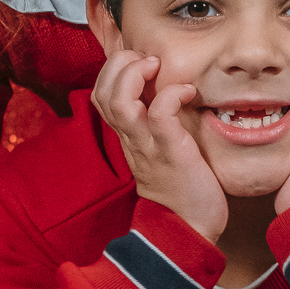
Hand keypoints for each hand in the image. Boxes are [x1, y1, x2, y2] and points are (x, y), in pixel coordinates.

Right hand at [92, 48, 228, 242]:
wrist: (188, 229)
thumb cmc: (180, 188)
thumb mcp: (159, 150)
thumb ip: (155, 125)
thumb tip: (169, 94)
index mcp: (128, 135)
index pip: (101, 94)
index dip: (113, 69)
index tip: (140, 61)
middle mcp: (131, 138)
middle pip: (102, 92)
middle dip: (119, 64)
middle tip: (147, 59)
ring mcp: (148, 144)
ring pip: (120, 101)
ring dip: (135, 74)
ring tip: (156, 66)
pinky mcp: (170, 150)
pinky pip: (159, 114)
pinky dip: (171, 94)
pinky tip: (188, 91)